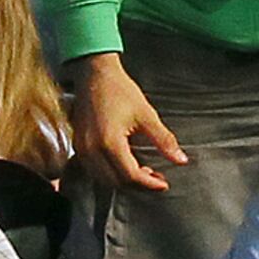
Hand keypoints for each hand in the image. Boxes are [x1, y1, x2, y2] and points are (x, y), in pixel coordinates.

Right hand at [71, 53, 186, 195]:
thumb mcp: (146, 114)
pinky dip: (110, 174)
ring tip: (142, 171)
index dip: (149, 183)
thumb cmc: (119, 90)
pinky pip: (94, 171)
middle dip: (137, 184)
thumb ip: (163, 140)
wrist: (95, 74)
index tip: (163, 183)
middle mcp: (92, 150)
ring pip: (103, 180)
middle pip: (116, 182)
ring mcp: (82, 150)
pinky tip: (124, 164)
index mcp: (110, 142)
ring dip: (123, 181)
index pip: (130, 175)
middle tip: (155, 177)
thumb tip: (180, 159)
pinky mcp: (78, 147)